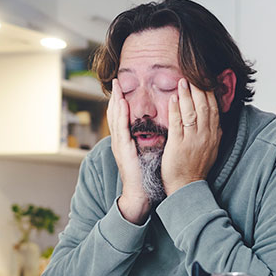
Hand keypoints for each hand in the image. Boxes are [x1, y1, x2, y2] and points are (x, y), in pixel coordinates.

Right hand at [107, 78, 149, 223]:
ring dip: (115, 101)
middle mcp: (119, 141)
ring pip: (115, 118)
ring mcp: (119, 145)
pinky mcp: (122, 150)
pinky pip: (120, 129)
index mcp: (125, 141)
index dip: (121, 102)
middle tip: (116, 81)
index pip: (122, 117)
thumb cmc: (145, 175)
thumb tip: (160, 129)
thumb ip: (149, 140)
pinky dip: (120, 115)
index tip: (124, 88)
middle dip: (115, 97)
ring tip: (117, 87)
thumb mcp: (147, 153)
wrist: (139, 194)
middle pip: (115, 114)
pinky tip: (121, 104)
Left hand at [161, 78, 221, 195]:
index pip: (214, 109)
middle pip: (205, 107)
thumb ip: (215, 135)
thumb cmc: (196, 168)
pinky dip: (176, 110)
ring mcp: (192, 141)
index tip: (205, 79)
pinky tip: (172, 99)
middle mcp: (205, 137)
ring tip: (182, 81)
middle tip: (192, 74)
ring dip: (187, 95)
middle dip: (199, 89)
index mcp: (214, 136)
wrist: (186, 187)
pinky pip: (178, 124)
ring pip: (192, 113)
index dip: (210, 92)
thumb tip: (219, 122)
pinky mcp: (178, 146)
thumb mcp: (211, 150)